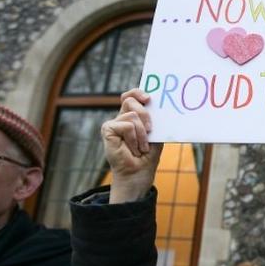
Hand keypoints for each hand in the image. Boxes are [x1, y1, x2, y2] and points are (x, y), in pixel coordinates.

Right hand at [101, 88, 162, 203]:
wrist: (139, 173)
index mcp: (132, 115)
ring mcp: (113, 123)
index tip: (149, 98)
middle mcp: (121, 117)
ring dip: (142, 134)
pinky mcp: (107, 130)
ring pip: (132, 115)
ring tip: (141, 147)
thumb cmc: (148, 155)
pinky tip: (133, 149)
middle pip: (131, 100)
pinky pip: (127, 126)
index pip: (131, 95)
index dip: (138, 92)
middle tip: (150, 130)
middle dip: (145, 114)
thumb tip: (157, 104)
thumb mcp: (156, 133)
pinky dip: (134, 139)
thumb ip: (155, 119)